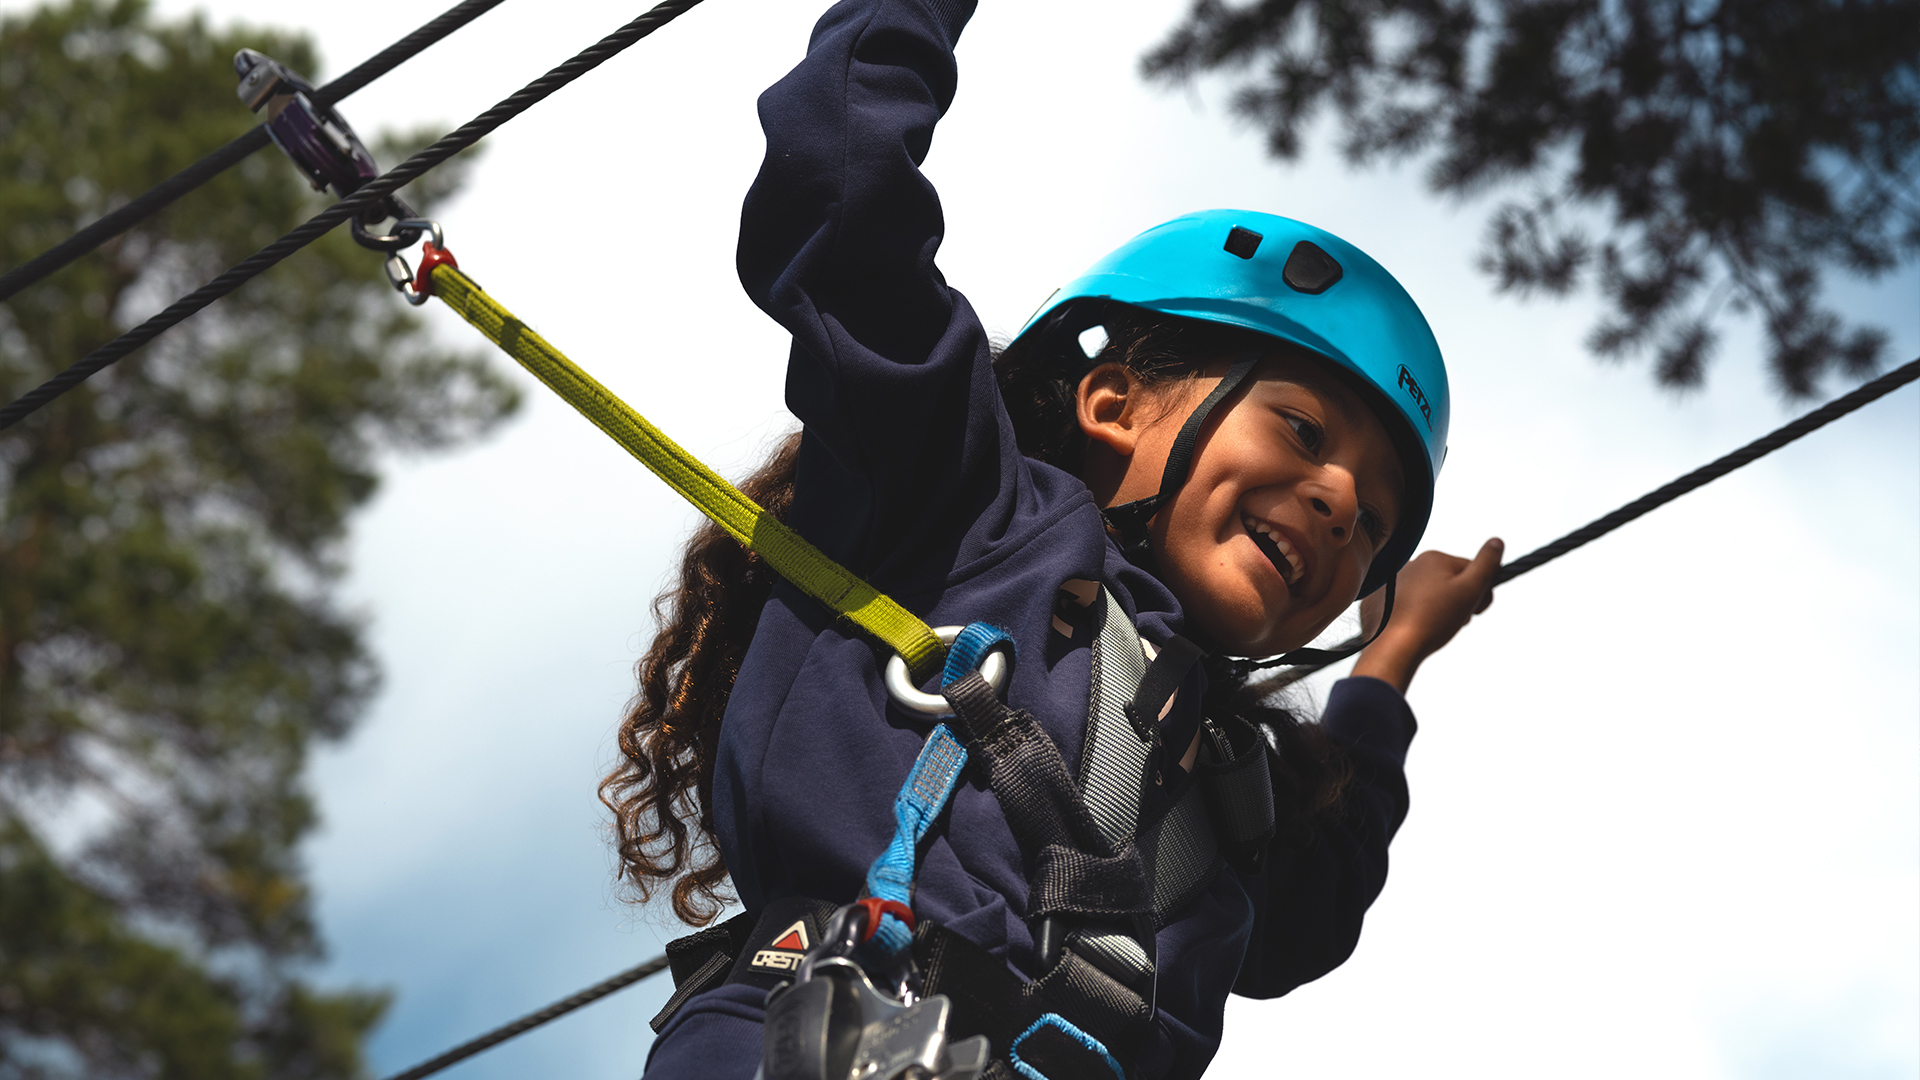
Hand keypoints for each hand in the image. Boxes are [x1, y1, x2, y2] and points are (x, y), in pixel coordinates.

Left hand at [1351, 537, 1502, 693]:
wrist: (1395, 646)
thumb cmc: (1434, 619)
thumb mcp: (1469, 590)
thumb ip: (1486, 565)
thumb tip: (1497, 541)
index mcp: (1433, 558)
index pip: (1471, 570)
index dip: (1480, 593)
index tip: (1476, 611)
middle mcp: (1411, 565)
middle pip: (1450, 582)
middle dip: (1460, 601)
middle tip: (1454, 620)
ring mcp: (1395, 582)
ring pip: (1432, 594)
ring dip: (1442, 609)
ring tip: (1436, 626)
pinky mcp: (1384, 600)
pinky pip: (1412, 604)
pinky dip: (1419, 614)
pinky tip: (1419, 627)